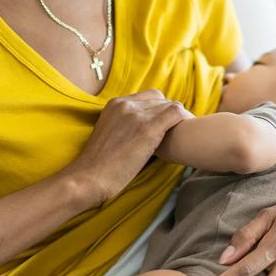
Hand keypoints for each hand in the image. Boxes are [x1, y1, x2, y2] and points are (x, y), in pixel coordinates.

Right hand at [65, 89, 192, 206]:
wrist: (89, 177)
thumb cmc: (98, 165)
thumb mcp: (107, 133)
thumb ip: (122, 125)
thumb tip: (140, 132)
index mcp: (114, 104)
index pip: (147, 97)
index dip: (158, 110)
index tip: (163, 125)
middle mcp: (126, 104)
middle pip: (160, 99)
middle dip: (168, 114)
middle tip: (173, 132)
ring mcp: (137, 114)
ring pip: (170, 105)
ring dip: (178, 120)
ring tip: (183, 135)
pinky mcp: (148, 128)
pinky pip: (176, 113)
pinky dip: (184, 121)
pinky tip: (186, 135)